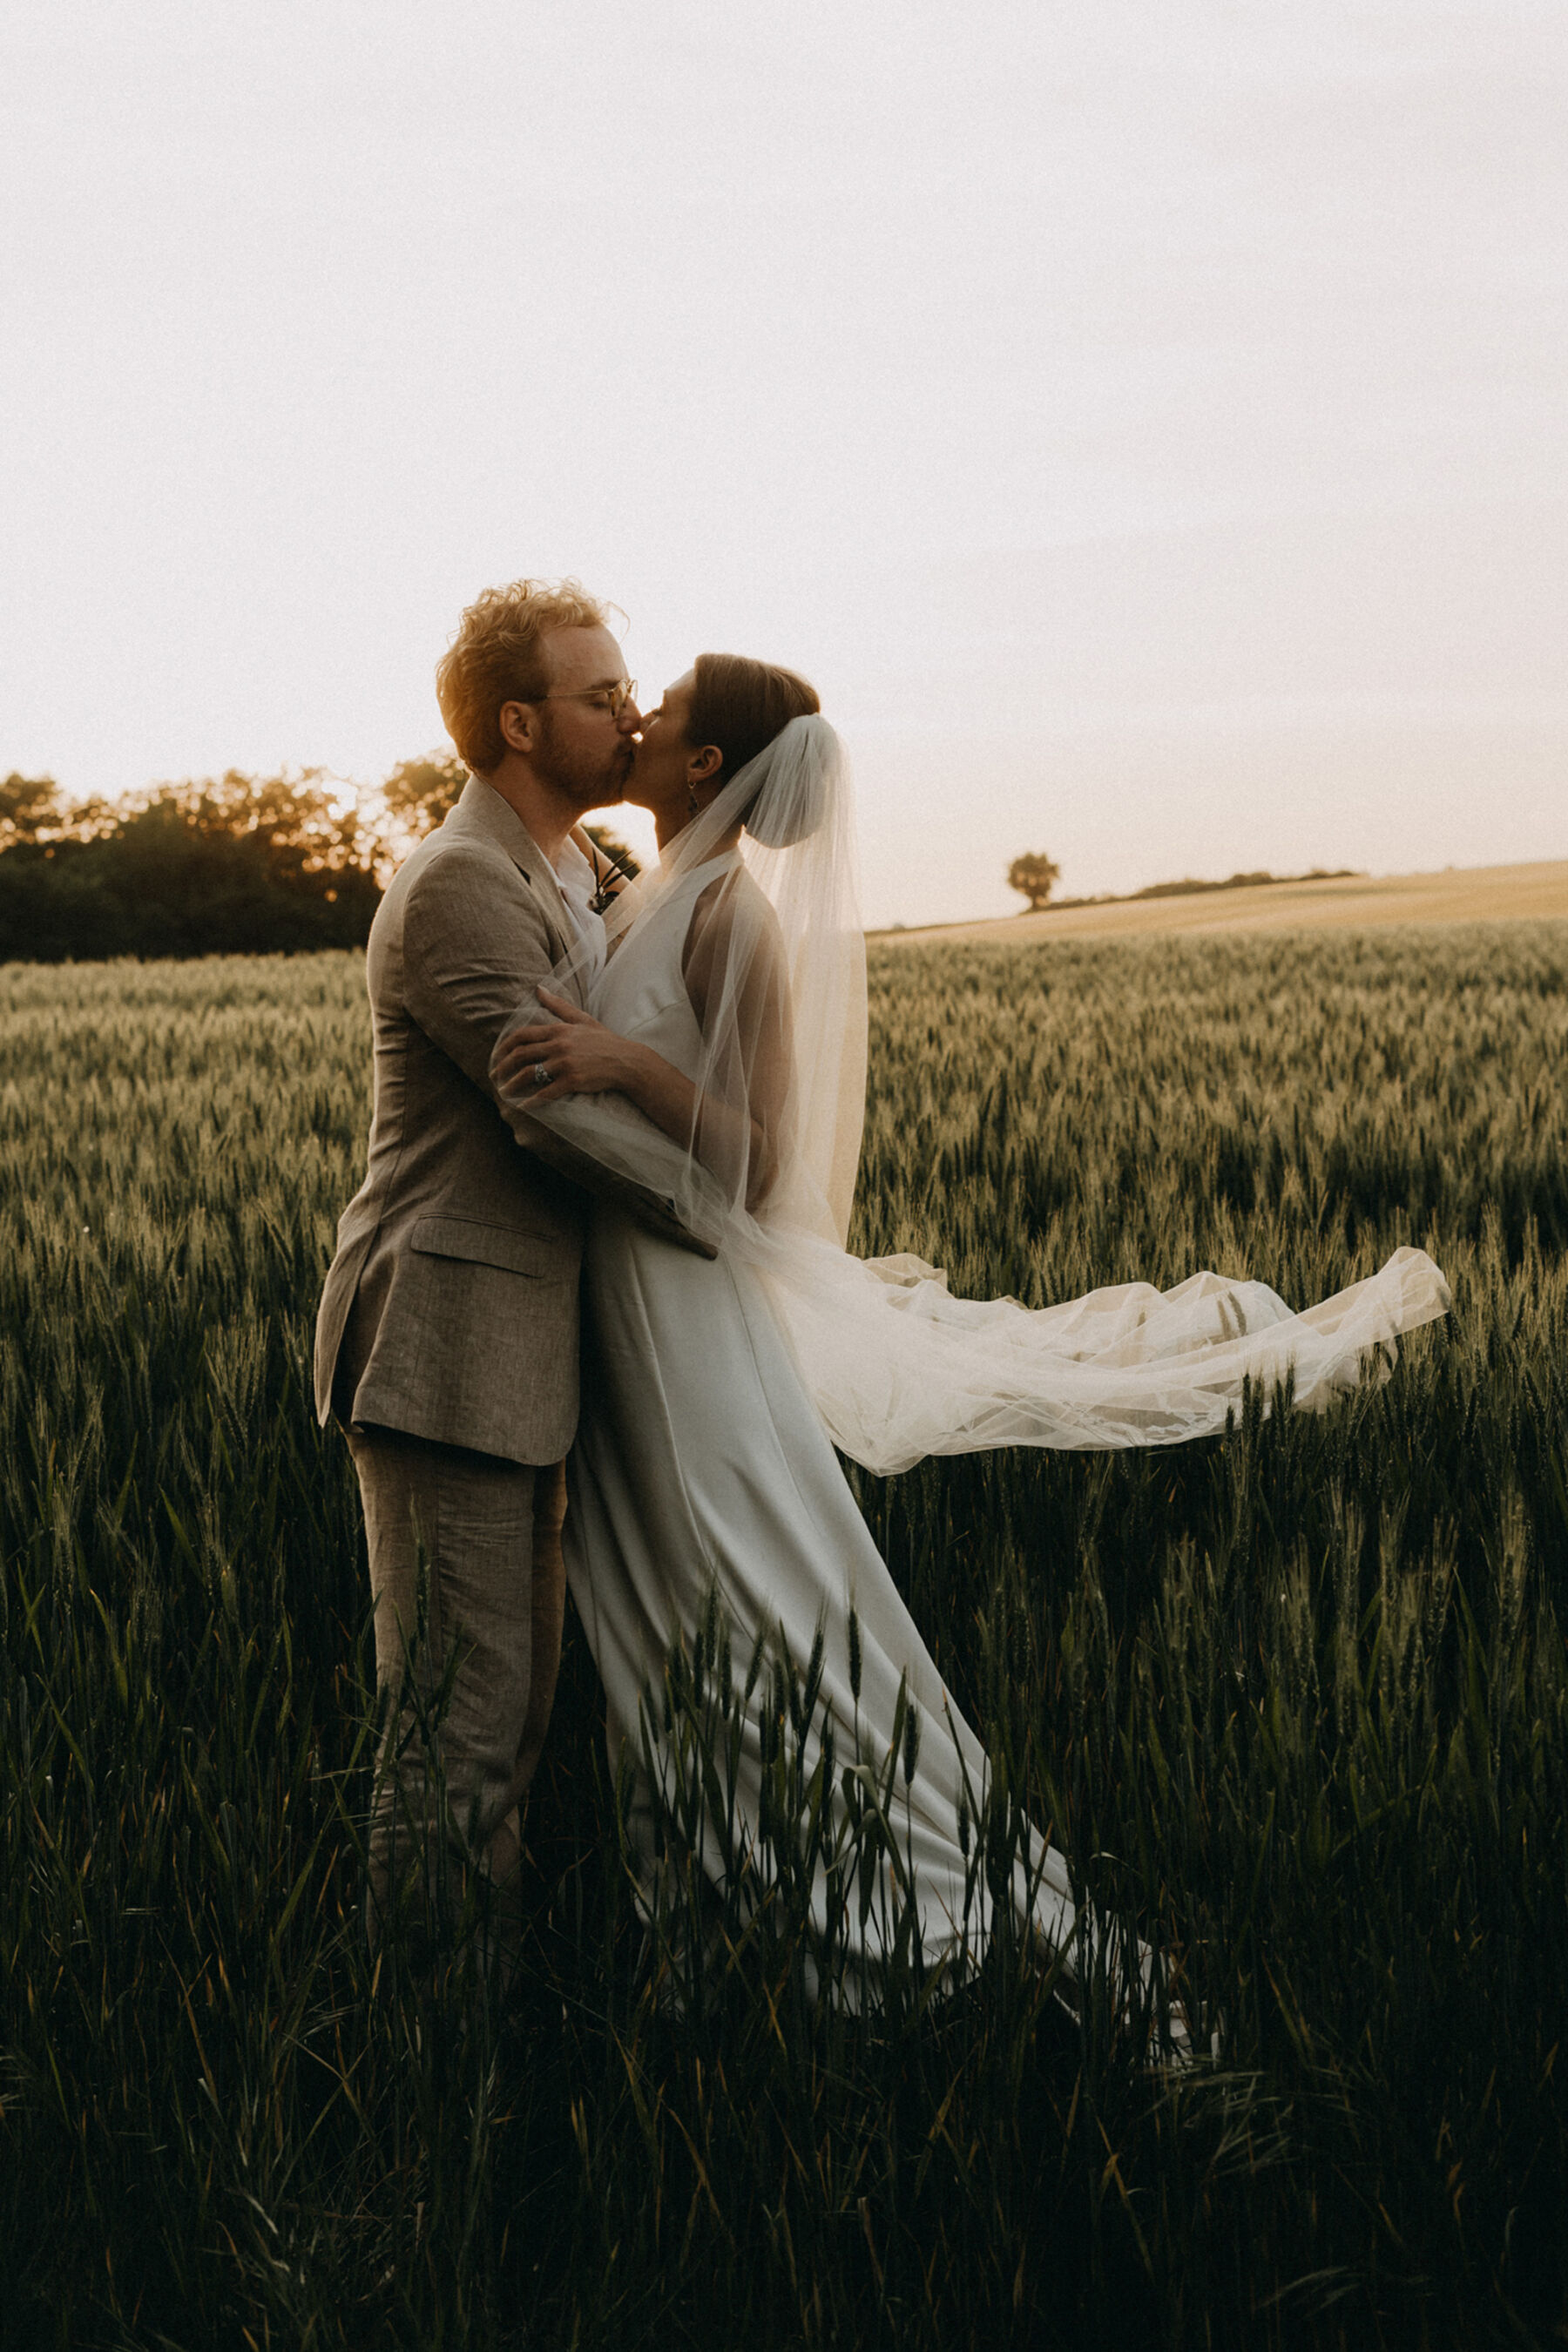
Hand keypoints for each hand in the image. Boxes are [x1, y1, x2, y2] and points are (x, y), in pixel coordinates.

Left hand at [496, 988, 636, 1105]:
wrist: (627, 1061)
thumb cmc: (604, 1040)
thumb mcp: (581, 1019)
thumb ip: (558, 1006)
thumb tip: (538, 989)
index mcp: (558, 1030)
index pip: (522, 1035)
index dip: (504, 1047)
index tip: (496, 1057)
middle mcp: (559, 1045)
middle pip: (521, 1055)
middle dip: (503, 1067)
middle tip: (494, 1077)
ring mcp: (565, 1064)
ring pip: (530, 1074)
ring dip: (512, 1085)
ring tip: (504, 1092)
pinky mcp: (573, 1081)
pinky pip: (547, 1092)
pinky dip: (532, 1101)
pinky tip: (523, 1106)